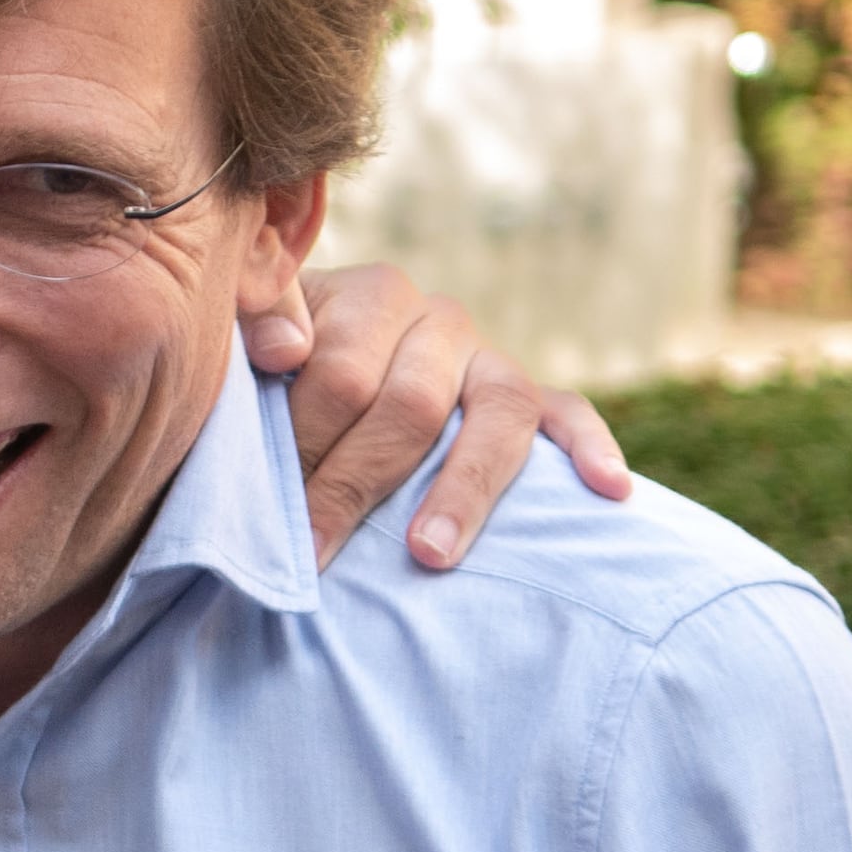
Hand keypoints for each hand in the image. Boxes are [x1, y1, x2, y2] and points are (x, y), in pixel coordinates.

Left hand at [250, 261, 634, 570]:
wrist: (312, 378)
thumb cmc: (268, 375)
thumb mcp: (244, 339)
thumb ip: (253, 318)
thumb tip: (285, 351)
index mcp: (367, 295)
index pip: (342, 370)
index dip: (303, 439)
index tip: (269, 503)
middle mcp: (435, 319)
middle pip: (410, 402)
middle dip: (354, 483)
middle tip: (312, 551)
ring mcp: (487, 359)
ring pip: (496, 414)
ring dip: (460, 491)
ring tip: (426, 556)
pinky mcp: (529, 399)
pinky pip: (569, 414)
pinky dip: (590, 447)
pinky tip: (607, 489)